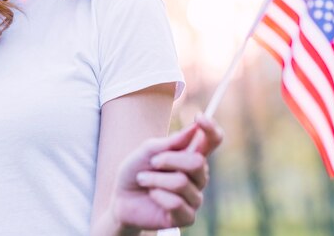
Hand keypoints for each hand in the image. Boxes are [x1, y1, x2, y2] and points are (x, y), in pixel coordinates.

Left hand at [109, 114, 222, 230]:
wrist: (121, 199)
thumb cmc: (136, 171)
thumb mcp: (148, 151)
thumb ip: (170, 143)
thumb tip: (194, 129)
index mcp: (191, 156)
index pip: (212, 141)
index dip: (211, 129)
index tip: (198, 118)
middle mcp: (198, 176)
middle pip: (197, 162)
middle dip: (168, 160)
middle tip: (152, 163)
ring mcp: (194, 197)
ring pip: (182, 182)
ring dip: (155, 179)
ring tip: (144, 180)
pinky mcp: (187, 217)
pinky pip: (176, 203)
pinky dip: (158, 196)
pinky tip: (152, 196)